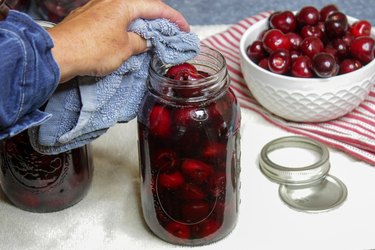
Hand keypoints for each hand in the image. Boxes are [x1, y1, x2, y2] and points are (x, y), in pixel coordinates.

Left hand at [48, 0, 189, 82]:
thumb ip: (140, 42)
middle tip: (169, 32)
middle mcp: (111, 0)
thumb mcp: (125, 49)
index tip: (184, 29)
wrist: (59, 54)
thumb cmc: (91, 50)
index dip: (174, 19)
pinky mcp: (88, 17)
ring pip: (127, 12)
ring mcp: (97, 7)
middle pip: (142, 6)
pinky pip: (114, 18)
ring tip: (151, 36)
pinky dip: (126, 26)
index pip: (156, 8)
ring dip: (142, 22)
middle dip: (159, 19)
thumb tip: (145, 41)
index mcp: (124, 4)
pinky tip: (128, 37)